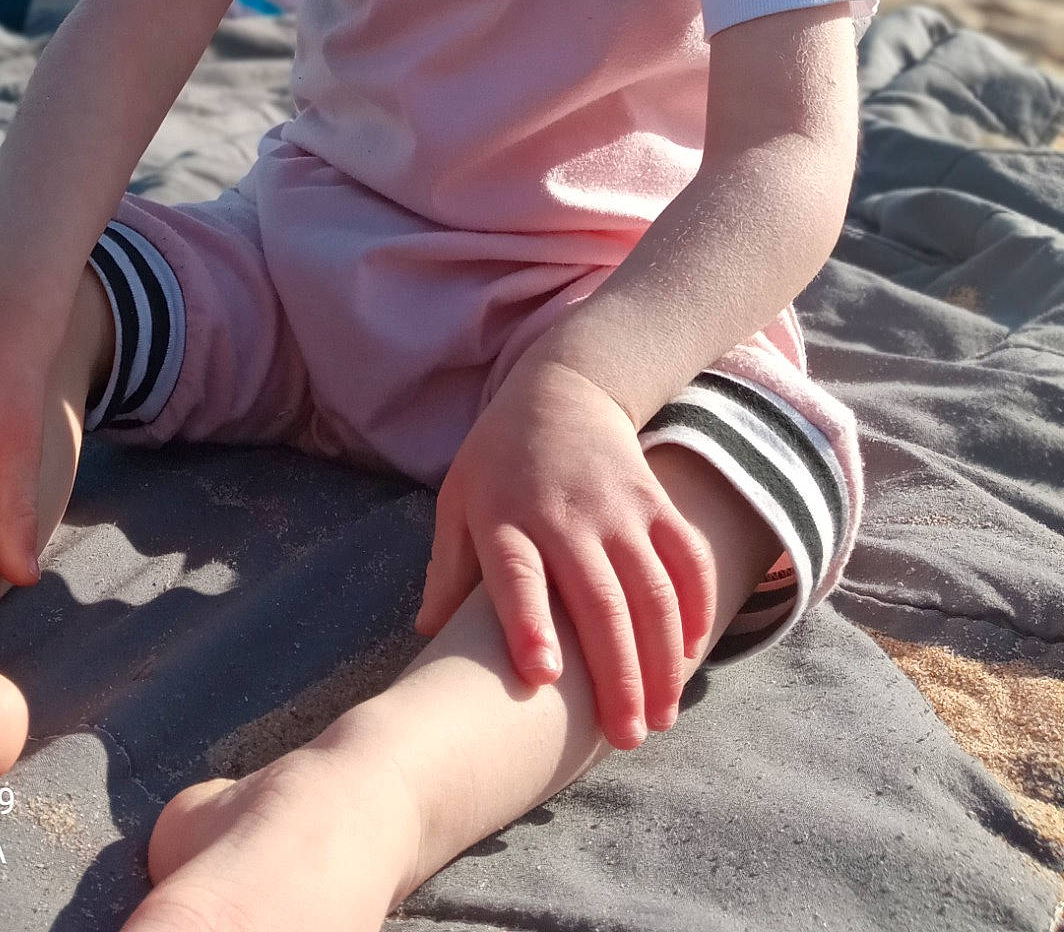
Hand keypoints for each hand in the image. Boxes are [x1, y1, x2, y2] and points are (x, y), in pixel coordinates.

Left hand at [412, 357, 716, 748]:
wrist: (559, 389)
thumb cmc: (498, 461)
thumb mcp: (457, 502)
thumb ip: (447, 570)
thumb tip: (429, 637)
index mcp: (505, 519)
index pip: (517, 576)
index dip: (529, 624)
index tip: (542, 676)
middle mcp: (565, 515)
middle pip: (598, 601)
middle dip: (618, 674)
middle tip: (626, 737)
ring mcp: (617, 507)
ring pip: (652, 590)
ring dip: (663, 658)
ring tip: (661, 717)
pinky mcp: (655, 500)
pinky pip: (687, 558)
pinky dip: (697, 607)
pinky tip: (691, 655)